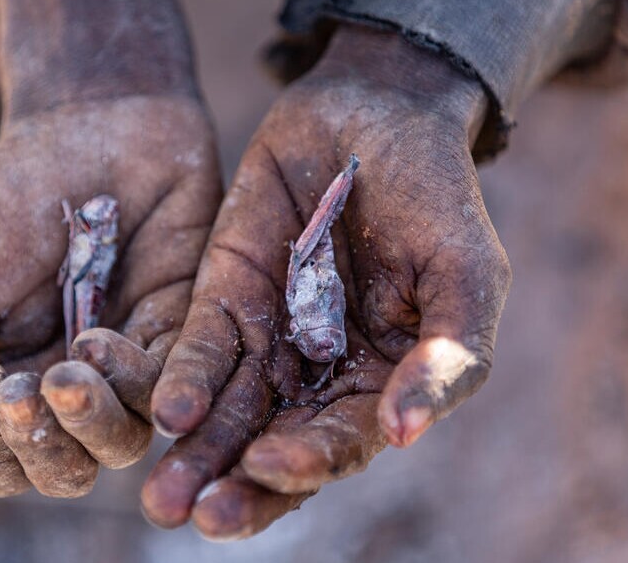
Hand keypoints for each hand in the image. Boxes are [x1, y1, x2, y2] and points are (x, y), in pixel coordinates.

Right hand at [0, 93, 219, 500]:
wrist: (91, 124)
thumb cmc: (12, 204)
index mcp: (10, 383)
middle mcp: (72, 389)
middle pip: (62, 471)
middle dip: (37, 444)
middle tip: (18, 390)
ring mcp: (128, 367)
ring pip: (118, 446)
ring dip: (88, 422)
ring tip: (69, 367)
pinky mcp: (183, 336)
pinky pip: (167, 393)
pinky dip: (133, 382)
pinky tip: (101, 340)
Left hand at [140, 26, 510, 538]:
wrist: (377, 112)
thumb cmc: (438, 196)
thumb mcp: (466, 273)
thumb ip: (447, 357)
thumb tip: (405, 436)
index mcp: (380, 385)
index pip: (340, 445)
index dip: (308, 462)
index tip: (273, 467)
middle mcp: (317, 377)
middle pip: (271, 447)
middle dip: (237, 486)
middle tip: (201, 516)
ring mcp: (267, 339)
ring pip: (225, 413)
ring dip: (194, 456)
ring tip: (162, 498)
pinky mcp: (222, 296)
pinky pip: (199, 347)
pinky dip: (181, 378)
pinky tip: (164, 408)